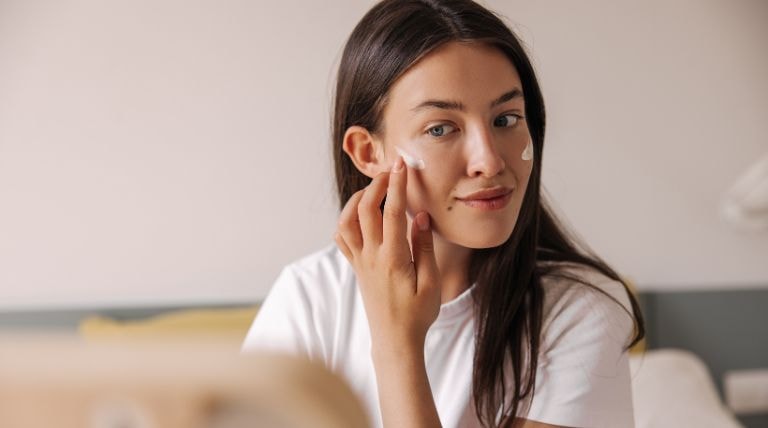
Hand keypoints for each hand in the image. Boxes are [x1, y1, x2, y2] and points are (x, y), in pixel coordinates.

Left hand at [334, 156, 440, 351]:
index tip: (402, 164)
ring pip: (346, 221)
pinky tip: (361, 213)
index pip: (392, 212)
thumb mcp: (431, 282)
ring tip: (375, 189)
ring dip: (358, 199)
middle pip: (365, 209)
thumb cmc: (417, 314)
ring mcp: (360, 262)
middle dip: (377, 184)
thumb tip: (420, 216)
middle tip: (392, 171)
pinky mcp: (356, 268)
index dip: (397, 185)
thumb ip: (424, 246)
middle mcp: (371, 257)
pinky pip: (342, 238)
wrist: (394, 341)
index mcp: (393, 259)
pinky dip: (347, 219)